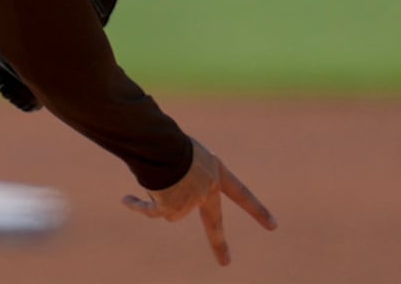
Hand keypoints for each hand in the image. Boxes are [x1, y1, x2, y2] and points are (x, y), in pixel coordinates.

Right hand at [122, 138, 276, 264]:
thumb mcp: (188, 147)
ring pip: (169, 206)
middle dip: (219, 244)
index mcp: (217, 174)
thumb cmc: (172, 138)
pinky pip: (150, 211)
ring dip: (159, 190)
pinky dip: (137, 205)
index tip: (273, 226)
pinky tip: (126, 200)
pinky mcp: (168, 208)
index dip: (257, 210)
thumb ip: (186, 169)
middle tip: (225, 263)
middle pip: (213, 224)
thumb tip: (165, 195)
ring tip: (156, 168)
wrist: (164, 146)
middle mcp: (206, 193)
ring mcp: (188, 204)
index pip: (242, 194)